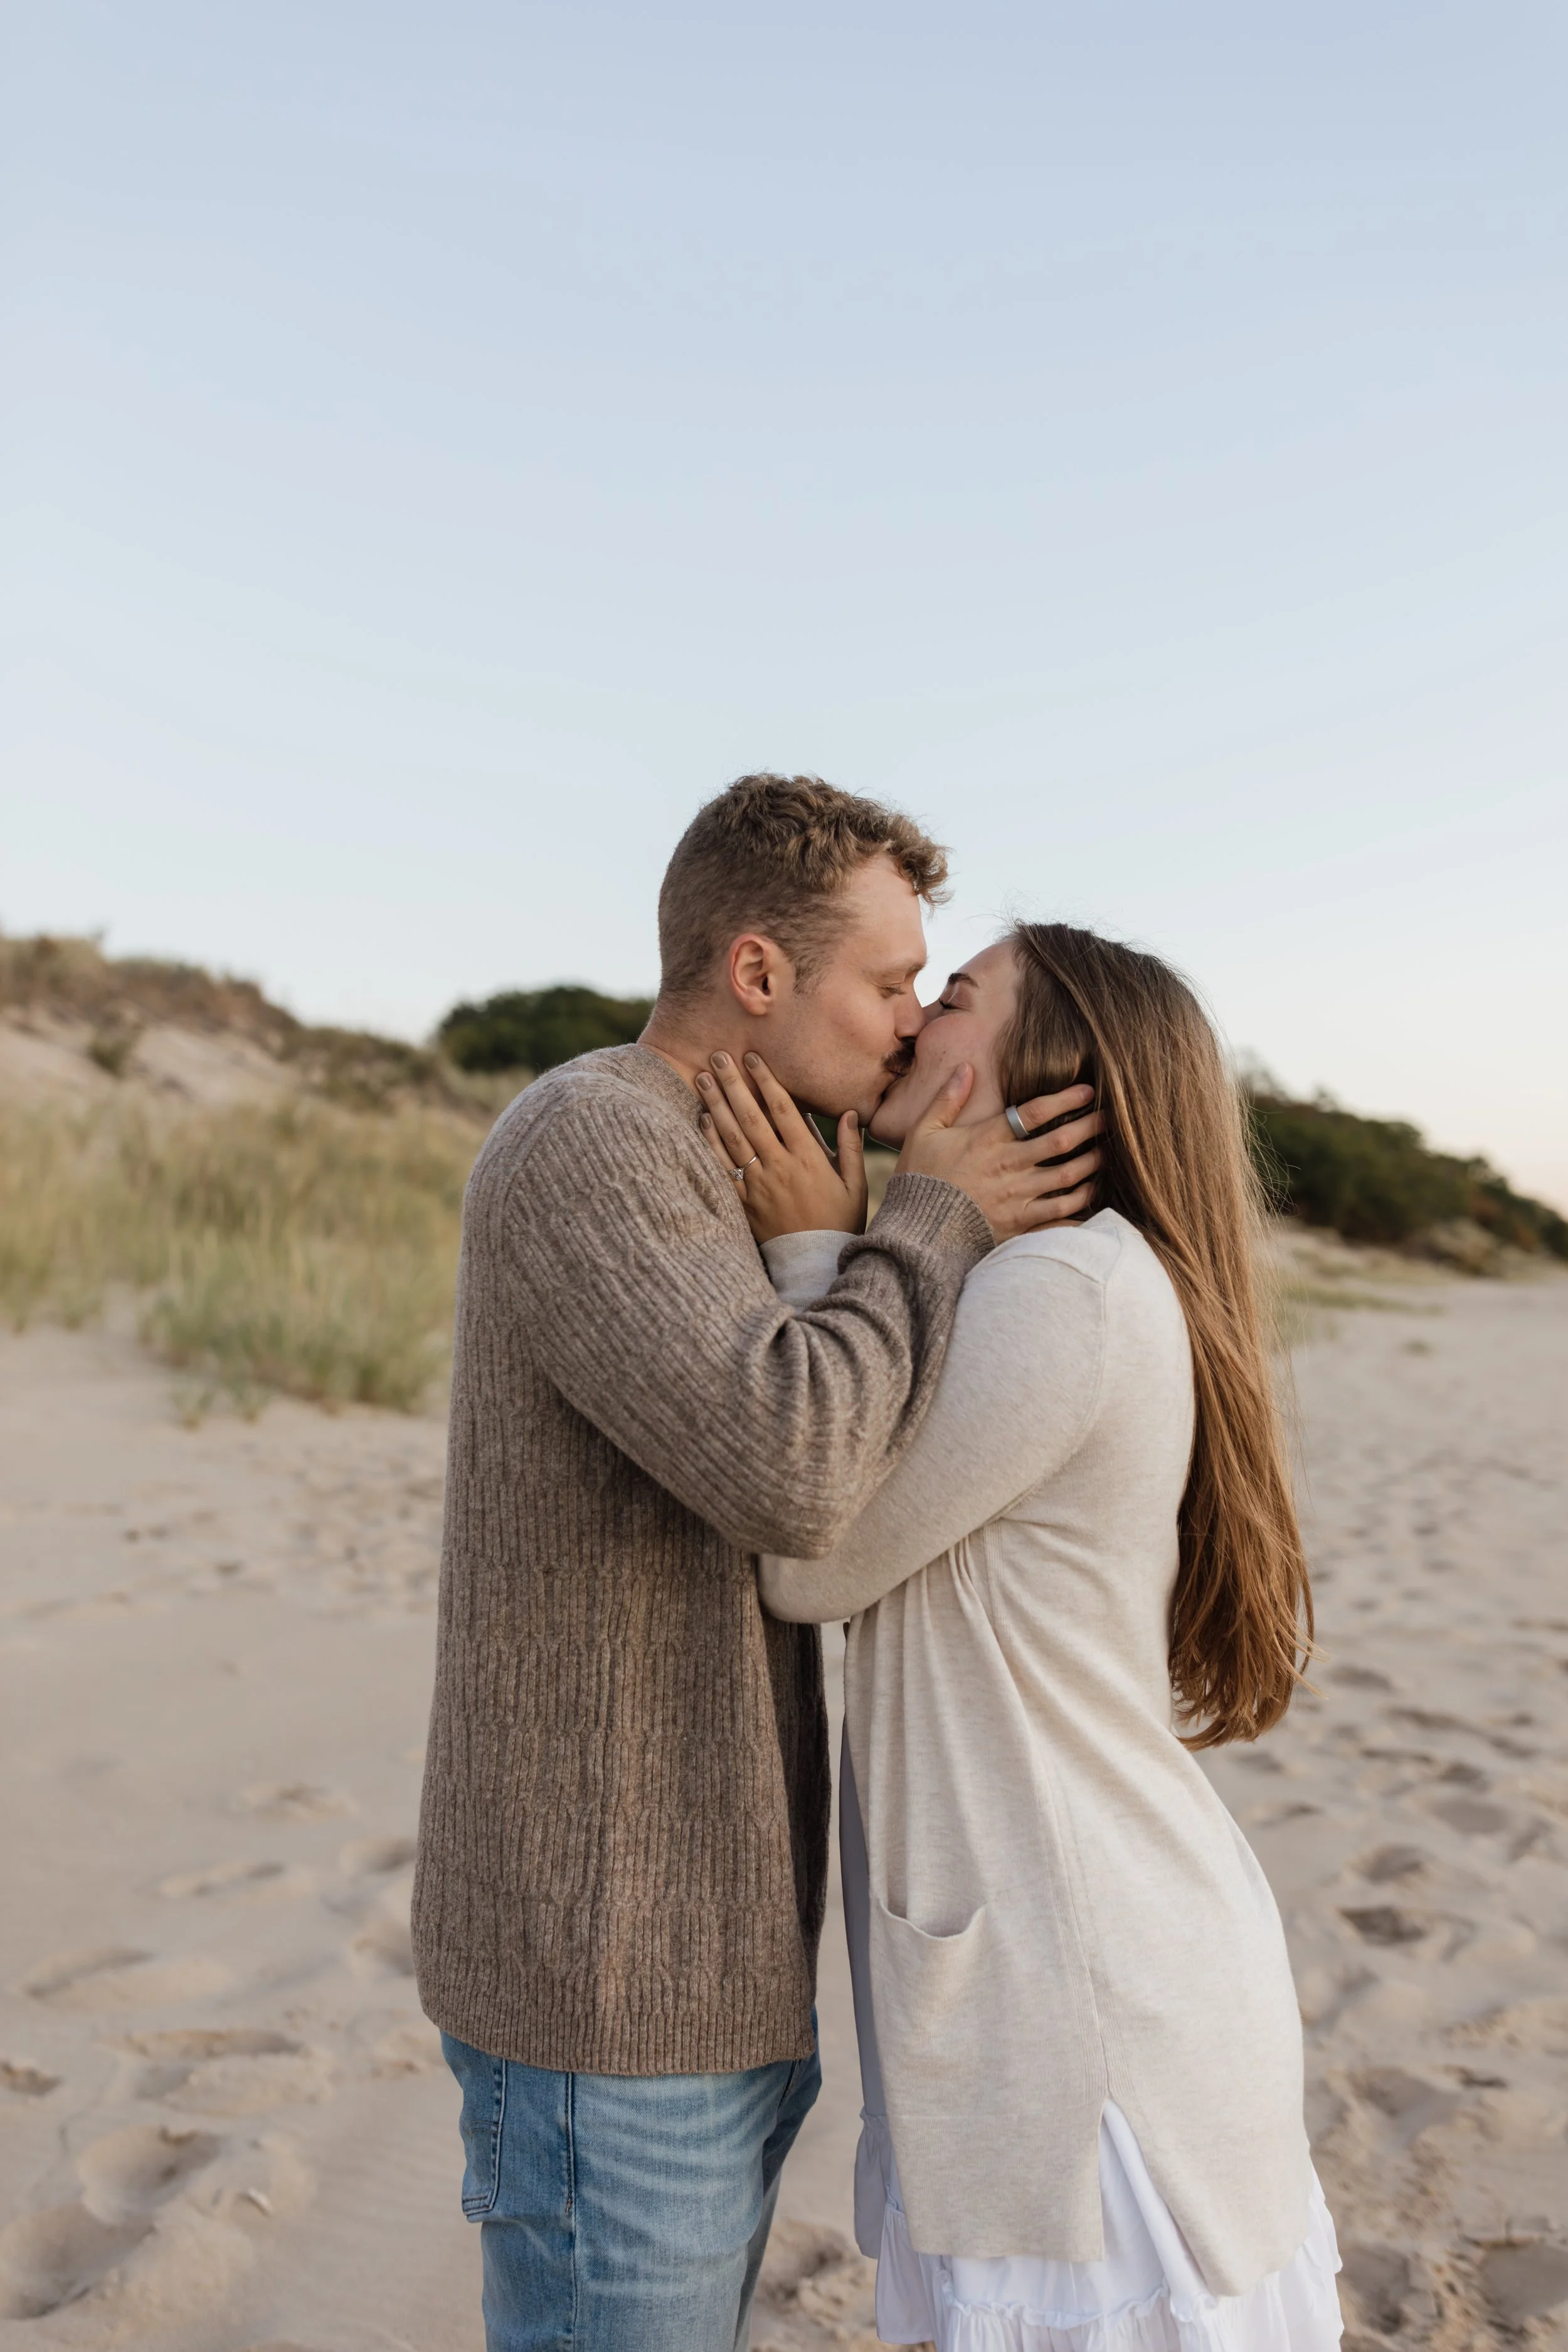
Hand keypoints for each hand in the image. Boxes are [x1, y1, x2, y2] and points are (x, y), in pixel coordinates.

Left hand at [696, 1052, 867, 1242]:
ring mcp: (757, 1184)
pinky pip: (721, 1166)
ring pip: (732, 1137)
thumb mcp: (854, 1186)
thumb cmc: (838, 1222)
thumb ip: (851, 1148)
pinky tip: (701, 1120)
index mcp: (808, 1159)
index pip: (784, 1110)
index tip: (753, 1057)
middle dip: (734, 1083)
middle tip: (718, 1055)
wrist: (812, 1264)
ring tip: (703, 1078)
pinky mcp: (742, 1201)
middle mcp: (779, 1167)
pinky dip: (710, 1142)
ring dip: (716, 1105)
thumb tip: (850, 1113)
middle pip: (751, 1116)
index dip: (767, 1081)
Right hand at [897, 1069, 1102, 1242]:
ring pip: (1067, 1177)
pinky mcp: (1020, 1224)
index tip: (1088, 1090)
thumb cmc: (919, 1178)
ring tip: (1107, 1154)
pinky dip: (1081, 1204)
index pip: (1035, 1112)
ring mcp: (1017, 1196)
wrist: (917, 1231)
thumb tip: (966, 1068)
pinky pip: (1060, 1213)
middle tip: (1110, 1118)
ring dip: (1091, 1163)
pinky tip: (1092, 1195)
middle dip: (1090, 1127)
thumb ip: (947, 1099)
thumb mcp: (923, 1131)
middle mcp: (1008, 1165)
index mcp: (987, 1139)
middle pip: (1061, 1142)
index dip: (1065, 1098)